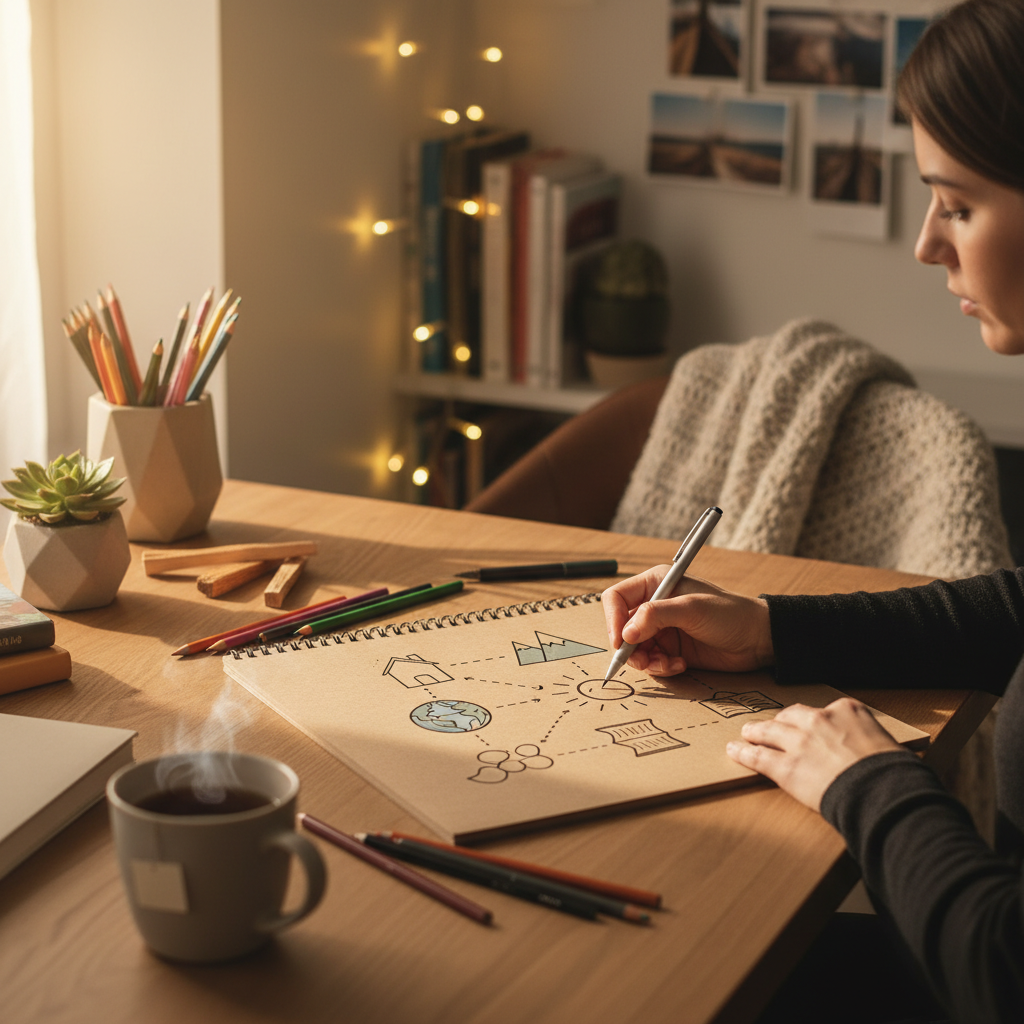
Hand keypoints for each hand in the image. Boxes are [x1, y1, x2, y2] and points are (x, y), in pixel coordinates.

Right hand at [601, 567, 773, 675]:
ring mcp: (662, 629)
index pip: (616, 598)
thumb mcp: (692, 609)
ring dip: (646, 661)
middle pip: (621, 628)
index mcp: (655, 584)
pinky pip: (651, 662)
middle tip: (644, 660)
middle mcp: (654, 606)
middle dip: (630, 647)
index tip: (620, 641)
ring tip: (667, 664)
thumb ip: (656, 616)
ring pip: (634, 649)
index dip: (613, 619)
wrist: (758, 639)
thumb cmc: (730, 614)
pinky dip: (660, 667)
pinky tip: (679, 664)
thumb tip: (626, 632)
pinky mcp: (670, 649)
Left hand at [726, 698, 902, 810]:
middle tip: (772, 726)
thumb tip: (870, 751)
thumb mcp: (885, 744)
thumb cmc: (894, 774)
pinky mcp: (786, 766)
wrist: (884, 792)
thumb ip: (867, 739)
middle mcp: (820, 720)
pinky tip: (735, 750)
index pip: (823, 711)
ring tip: (747, 733)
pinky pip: (759, 756)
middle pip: (792, 716)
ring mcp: (800, 741)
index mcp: (847, 710)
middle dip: (781, 721)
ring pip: (769, 732)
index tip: (810, 725)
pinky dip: (744, 753)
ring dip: (756, 732)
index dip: (814, 721)